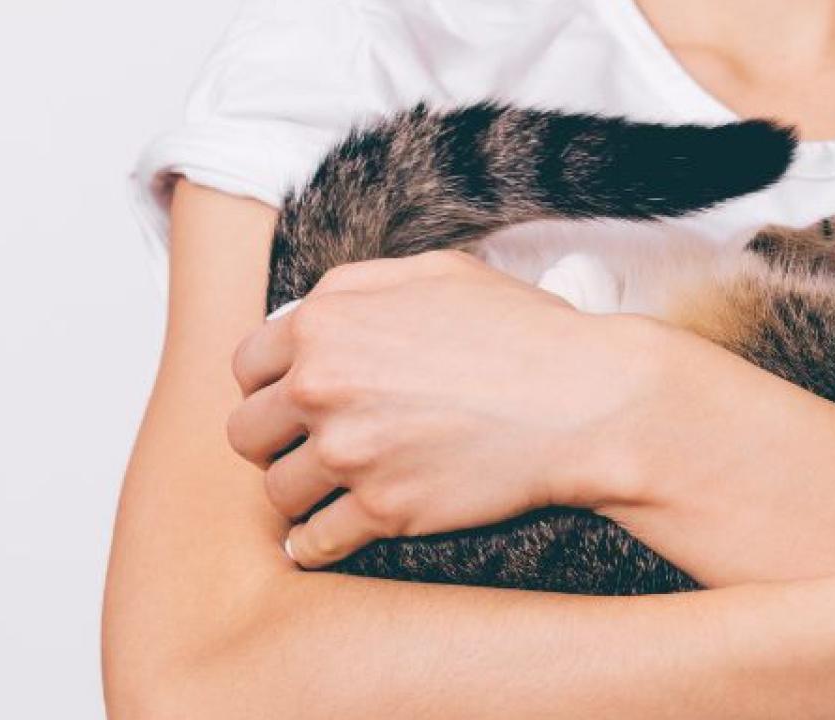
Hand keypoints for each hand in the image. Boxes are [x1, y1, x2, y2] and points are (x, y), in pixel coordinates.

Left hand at [226, 251, 672, 567]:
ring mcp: (351, 453)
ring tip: (330, 492)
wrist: (586, 401)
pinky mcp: (384, 510)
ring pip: (278, 492)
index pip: (248, 366)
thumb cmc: (525, 332)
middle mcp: (324, 387)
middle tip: (310, 448)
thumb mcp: (438, 273)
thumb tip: (315, 312)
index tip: (294, 403)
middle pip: (249, 433)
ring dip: (301, 494)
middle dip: (276, 442)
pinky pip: (315, 542)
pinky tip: (326, 538)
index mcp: (326, 323)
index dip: (270, 385)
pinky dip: (316, 545)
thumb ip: (360, 287)